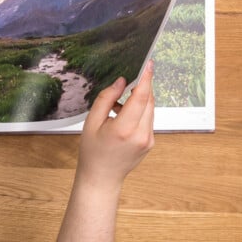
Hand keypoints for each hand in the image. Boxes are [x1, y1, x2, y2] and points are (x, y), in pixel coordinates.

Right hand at [77, 60, 154, 190]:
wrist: (101, 177)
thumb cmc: (93, 151)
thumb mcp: (92, 122)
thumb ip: (107, 99)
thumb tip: (121, 82)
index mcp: (124, 129)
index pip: (141, 98)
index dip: (145, 79)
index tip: (148, 64)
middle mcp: (141, 135)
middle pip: (148, 101)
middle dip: (142, 87)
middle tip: (130, 76)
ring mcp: (148, 140)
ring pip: (150, 109)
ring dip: (139, 100)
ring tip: (118, 104)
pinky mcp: (150, 142)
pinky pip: (147, 119)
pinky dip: (138, 111)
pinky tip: (122, 115)